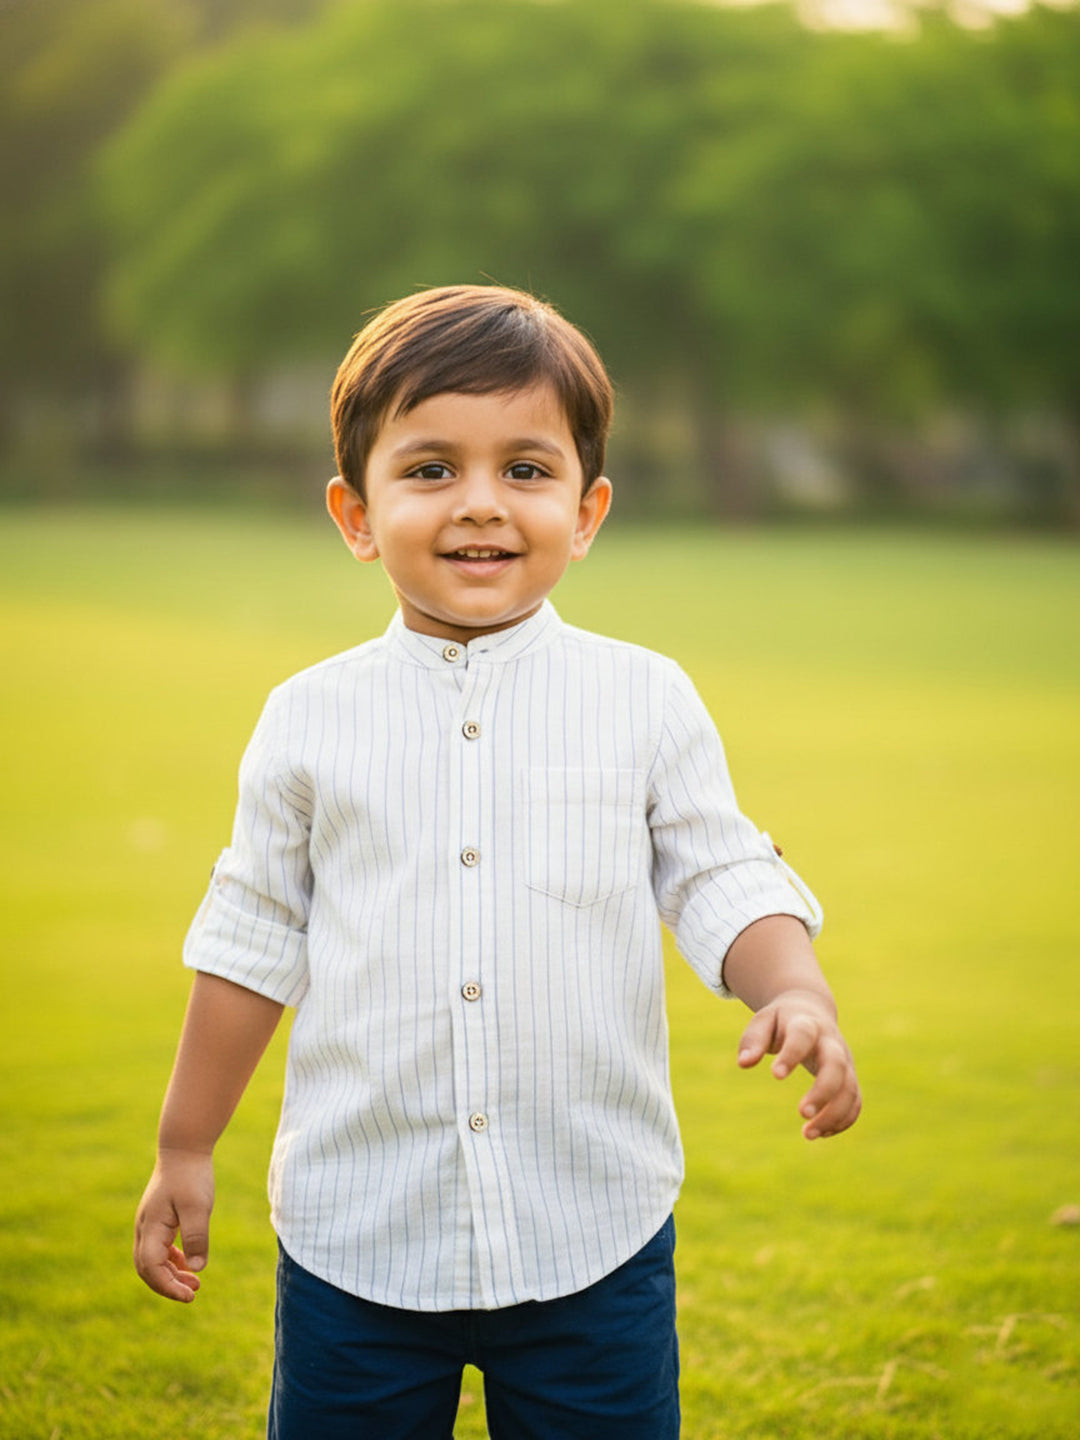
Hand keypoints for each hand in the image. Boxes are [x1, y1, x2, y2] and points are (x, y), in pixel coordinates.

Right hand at [133, 1149, 214, 1301]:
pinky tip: (189, 1264)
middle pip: (147, 1269)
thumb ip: (196, 1237)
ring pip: (153, 1261)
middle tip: (192, 1294)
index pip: (151, 1268)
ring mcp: (150, 1224)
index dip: (167, 1286)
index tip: (189, 1295)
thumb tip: (196, 1268)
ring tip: (195, 1284)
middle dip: (167, 1285)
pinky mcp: (159, 1220)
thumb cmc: (191, 1176)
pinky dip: (172, 1261)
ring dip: (171, 1275)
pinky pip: (160, 1249)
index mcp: (150, 1228)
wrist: (184, 1148)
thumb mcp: (197, 1206)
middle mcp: (145, 1229)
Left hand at [736, 989, 861, 1139]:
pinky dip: (843, 1120)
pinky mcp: (850, 1077)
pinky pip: (855, 1101)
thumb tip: (744, 1063)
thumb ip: (753, 1040)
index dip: (791, 1055)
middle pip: (836, 1065)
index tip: (775, 1076)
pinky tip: (820, 1133)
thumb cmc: (781, 1020)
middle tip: (802, 1113)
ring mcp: (845, 1060)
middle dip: (823, 1091)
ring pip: (850, 1088)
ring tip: (807, 1134)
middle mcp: (831, 1042)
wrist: (811, 1009)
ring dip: (834, 1114)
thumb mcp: (763, 1022)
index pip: (803, 1036)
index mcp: (807, 1024)